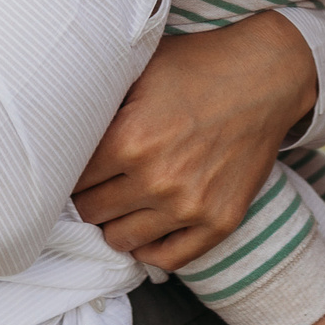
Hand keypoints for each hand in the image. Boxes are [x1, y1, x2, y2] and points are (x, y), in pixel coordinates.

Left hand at [72, 10, 316, 268]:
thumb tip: (57, 124)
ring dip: (115, 222)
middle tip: (98, 180)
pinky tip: (147, 225)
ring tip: (121, 201)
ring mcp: (190, 206)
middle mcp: (157, 179)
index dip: (68, 169)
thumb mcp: (142, 69)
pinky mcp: (219, 221)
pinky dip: (150, 247)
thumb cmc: (199, 66)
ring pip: (121, 240)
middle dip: (90, 195)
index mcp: (130, 139)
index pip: (72, 179)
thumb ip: (100, 101)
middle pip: (91, 212)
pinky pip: (168, 258)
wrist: (267, 76)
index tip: (72, 164)